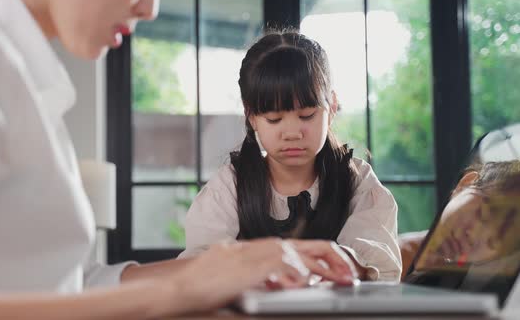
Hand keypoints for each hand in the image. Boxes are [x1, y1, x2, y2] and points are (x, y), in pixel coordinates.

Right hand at [167, 238, 356, 313]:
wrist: (182, 284)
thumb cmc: (204, 283)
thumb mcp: (236, 274)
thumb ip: (257, 273)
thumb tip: (281, 280)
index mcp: (258, 248)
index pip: (297, 247)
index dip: (321, 258)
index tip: (336, 270)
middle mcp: (260, 248)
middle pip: (305, 246)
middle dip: (331, 259)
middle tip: (348, 274)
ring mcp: (255, 256)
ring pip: (299, 254)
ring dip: (323, 267)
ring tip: (340, 278)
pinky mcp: (250, 268)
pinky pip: (281, 267)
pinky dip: (298, 274)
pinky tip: (310, 282)